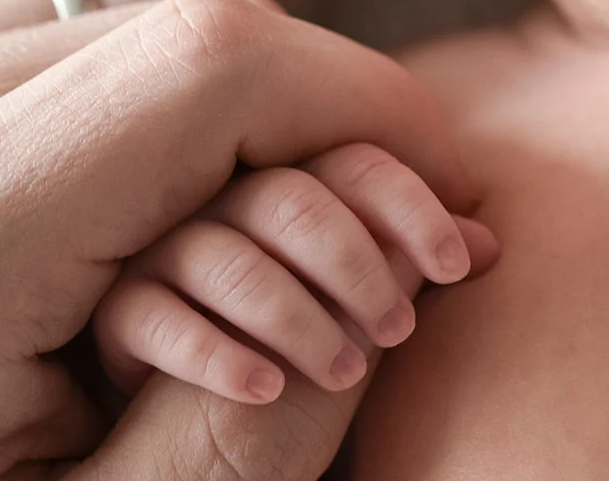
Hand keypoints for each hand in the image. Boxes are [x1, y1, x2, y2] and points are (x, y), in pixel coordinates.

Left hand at [0, 0, 496, 480]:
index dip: (369, 100)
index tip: (441, 179)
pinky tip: (144, 54)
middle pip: (178, 14)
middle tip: (379, 217)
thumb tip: (394, 280)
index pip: (215, 66)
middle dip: (316, 107)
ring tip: (254, 182)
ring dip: (215, 66)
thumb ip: (254, 428)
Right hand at [95, 143, 469, 404]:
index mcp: (291, 191)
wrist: (211, 443)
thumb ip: (408, 270)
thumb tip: (489, 241)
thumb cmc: (302, 362)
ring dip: (296, 317)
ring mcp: (165, 256)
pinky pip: (155, 317)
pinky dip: (216, 353)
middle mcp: (226, 209)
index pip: (355, 165)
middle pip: (294, 201)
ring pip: (229, 258)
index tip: (461, 265)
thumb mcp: (364, 319)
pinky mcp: (119, 313)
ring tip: (341, 374)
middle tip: (400, 329)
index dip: (414, 210)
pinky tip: (264, 388)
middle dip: (359, 265)